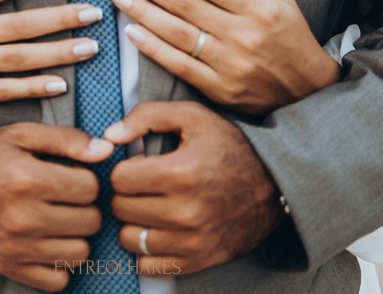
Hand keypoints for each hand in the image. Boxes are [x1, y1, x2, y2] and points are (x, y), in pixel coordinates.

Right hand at [0, 125, 113, 289]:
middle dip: (85, 206)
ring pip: (79, 252)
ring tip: (61, 217)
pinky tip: (50, 241)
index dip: (87, 178)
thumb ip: (67, 139)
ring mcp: (15, 249)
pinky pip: (57, 280)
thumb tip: (106, 151)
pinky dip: (60, 263)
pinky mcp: (9, 268)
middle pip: (90, 221)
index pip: (90, 188)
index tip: (74, 175)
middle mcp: (22, 218)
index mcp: (27, 179)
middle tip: (68, 197)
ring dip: (76, 234)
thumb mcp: (22, 134)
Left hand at [105, 102, 284, 274]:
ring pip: (130, 239)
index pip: (119, 178)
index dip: (126, 167)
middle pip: (121, 208)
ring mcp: (191, 241)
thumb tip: (109, 136)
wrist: (273, 184)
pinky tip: (160, 228)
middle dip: (127, 193)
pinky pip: (148, 266)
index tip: (140, 164)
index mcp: (180, 173)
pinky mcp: (197, 260)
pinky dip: (147, 249)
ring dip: (134, 221)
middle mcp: (185, 212)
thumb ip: (146, 116)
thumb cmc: (228, 146)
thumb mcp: (192, 116)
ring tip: (150, 205)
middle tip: (144, 184)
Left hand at [107, 0, 339, 113]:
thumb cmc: (293, 37)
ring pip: (177, 35)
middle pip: (185, 5)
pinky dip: (153, 49)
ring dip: (142, 13)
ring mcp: (229, 65)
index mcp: (258, 8)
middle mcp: (242, 35)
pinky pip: (180, 66)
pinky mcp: (220, 90)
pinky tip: (132, 32)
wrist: (310, 95)